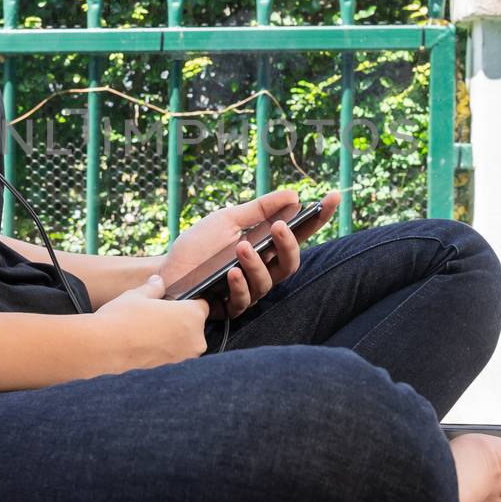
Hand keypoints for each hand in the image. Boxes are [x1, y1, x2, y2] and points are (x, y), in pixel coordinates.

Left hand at [156, 189, 339, 322]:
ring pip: (268, 282)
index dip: (319, 217)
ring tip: (241, 247)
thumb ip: (259, 210)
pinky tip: (230, 273)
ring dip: (256, 263)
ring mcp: (248, 290)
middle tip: (278, 226)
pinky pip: (244, 300)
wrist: (166, 270)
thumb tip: (293, 194)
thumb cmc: (198, 246)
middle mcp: (263, 270)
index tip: (333, 197)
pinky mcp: (230, 307)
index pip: (299, 233)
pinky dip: (239, 285)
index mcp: (265, 246)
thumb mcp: (227, 220)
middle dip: (288, 244)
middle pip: (291, 262)